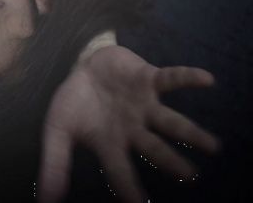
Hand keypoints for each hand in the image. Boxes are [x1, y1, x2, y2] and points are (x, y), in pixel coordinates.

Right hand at [37, 45, 218, 202]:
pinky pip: (170, 78)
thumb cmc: (74, 102)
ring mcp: (143, 105)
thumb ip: (55, 163)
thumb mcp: (57, 130)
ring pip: (170, 121)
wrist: (83, 66)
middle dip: (170, 161)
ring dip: (189, 132)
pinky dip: (187, 78)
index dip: (129, 189)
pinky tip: (207, 80)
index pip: (120, 172)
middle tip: (188, 175)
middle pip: (154, 149)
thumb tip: (44, 201)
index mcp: (111, 144)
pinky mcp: (148, 79)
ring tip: (211, 146)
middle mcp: (133, 129)